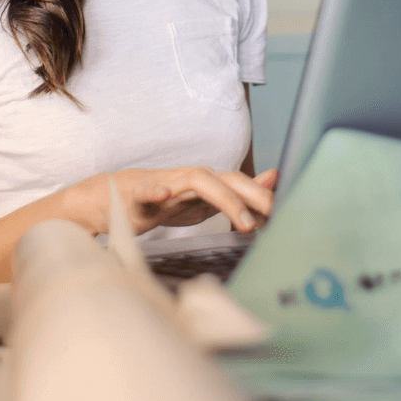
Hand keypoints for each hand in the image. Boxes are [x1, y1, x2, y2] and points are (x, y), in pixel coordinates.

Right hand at [64, 166, 278, 236]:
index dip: (263, 196)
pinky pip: (146, 191)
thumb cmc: (163, 200)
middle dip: (253, 195)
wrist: (114, 199)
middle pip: (226, 179)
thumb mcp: (204, 200)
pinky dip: (155, 191)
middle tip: (276, 215)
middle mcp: (190, 179)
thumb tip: (274, 179)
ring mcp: (165, 184)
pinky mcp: (137, 195)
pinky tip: (165, 196)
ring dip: (224, 199)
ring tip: (245, 222)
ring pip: (196, 181)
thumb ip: (237, 192)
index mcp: (206, 183)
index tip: (286, 214)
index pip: (240, 184)